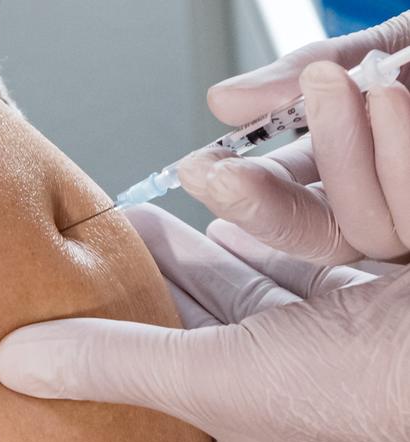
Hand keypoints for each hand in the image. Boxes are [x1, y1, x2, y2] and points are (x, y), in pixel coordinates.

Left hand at [0, 204, 409, 441]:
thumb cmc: (354, 391)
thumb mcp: (210, 378)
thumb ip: (113, 363)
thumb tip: (14, 363)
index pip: (159, 394)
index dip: (115, 349)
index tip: (75, 311)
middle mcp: (288, 405)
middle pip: (197, 336)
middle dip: (152, 287)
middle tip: (104, 248)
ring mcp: (325, 353)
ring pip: (240, 294)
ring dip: (199, 253)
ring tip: (146, 224)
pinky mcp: (355, 308)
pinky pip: (287, 268)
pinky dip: (252, 241)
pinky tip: (221, 218)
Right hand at [176, 11, 409, 264]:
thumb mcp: (370, 54)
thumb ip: (293, 85)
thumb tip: (222, 102)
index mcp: (354, 171)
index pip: (289, 207)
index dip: (243, 194)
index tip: (203, 169)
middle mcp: (389, 203)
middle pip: (319, 234)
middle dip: (268, 199)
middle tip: (229, 162)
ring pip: (369, 229)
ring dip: (348, 157)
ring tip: (344, 85)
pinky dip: (400, 156)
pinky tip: (390, 96)